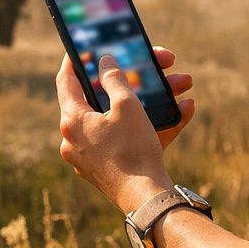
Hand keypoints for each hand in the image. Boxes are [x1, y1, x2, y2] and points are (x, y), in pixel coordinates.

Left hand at [56, 46, 195, 213]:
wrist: (146, 199)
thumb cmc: (133, 150)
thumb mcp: (127, 106)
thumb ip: (114, 79)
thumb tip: (104, 63)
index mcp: (72, 121)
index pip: (67, 81)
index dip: (74, 61)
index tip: (80, 49)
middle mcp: (74, 139)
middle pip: (99, 101)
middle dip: (130, 82)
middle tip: (145, 68)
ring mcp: (89, 157)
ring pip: (118, 121)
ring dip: (148, 104)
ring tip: (178, 90)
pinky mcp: (106, 170)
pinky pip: (127, 140)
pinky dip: (149, 126)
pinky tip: (182, 113)